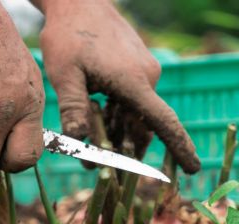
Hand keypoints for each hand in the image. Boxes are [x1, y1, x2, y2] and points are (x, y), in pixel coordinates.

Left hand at [37, 0, 199, 172]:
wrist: (77, 3)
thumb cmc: (68, 38)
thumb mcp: (65, 76)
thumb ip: (73, 109)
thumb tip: (78, 142)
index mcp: (135, 83)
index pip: (163, 123)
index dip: (179, 148)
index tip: (193, 169)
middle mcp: (147, 78)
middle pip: (143, 126)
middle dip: (125, 152)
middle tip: (100, 171)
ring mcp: (142, 73)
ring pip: (134, 116)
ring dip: (117, 137)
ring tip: (91, 157)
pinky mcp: (134, 69)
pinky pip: (129, 103)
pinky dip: (115, 119)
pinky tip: (96, 129)